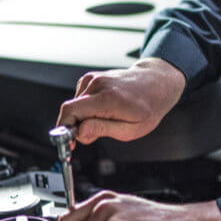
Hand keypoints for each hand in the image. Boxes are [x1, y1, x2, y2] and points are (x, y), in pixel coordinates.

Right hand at [57, 58, 185, 144]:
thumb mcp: (130, 129)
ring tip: (104, 119)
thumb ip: (102, 130)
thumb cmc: (148, 107)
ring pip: (74, 105)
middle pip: (70, 109)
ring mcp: (94, 78)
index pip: (71, 111)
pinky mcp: (92, 78)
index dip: (64, 129)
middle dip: (76, 126)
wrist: (156, 83)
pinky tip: (102, 109)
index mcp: (107, 98)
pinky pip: (79, 98)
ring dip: (82, 117)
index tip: (68, 142)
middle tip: (93, 134)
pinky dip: (85, 108)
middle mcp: (98, 85)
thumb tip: (80, 132)